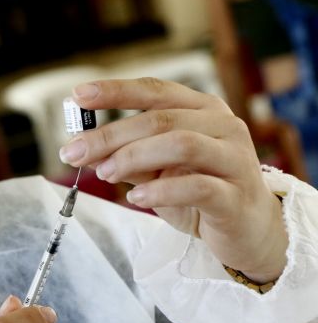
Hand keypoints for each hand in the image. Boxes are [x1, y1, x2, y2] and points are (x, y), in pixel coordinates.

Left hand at [59, 78, 287, 282]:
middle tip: (73, 152)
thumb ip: (125, 156)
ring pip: (180, 144)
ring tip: (103, 173)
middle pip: (160, 119)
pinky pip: (197, 186)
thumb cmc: (199, 192)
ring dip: (133, 157)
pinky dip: (160, 190)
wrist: (248, 231)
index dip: (116, 91)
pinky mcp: (237, 196)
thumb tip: (81, 147)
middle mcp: (223, 125)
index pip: (154, 91)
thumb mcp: (155, 171)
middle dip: (110, 135)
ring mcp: (234, 159)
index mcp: (202, 110)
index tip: (78, 95)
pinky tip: (135, 196)